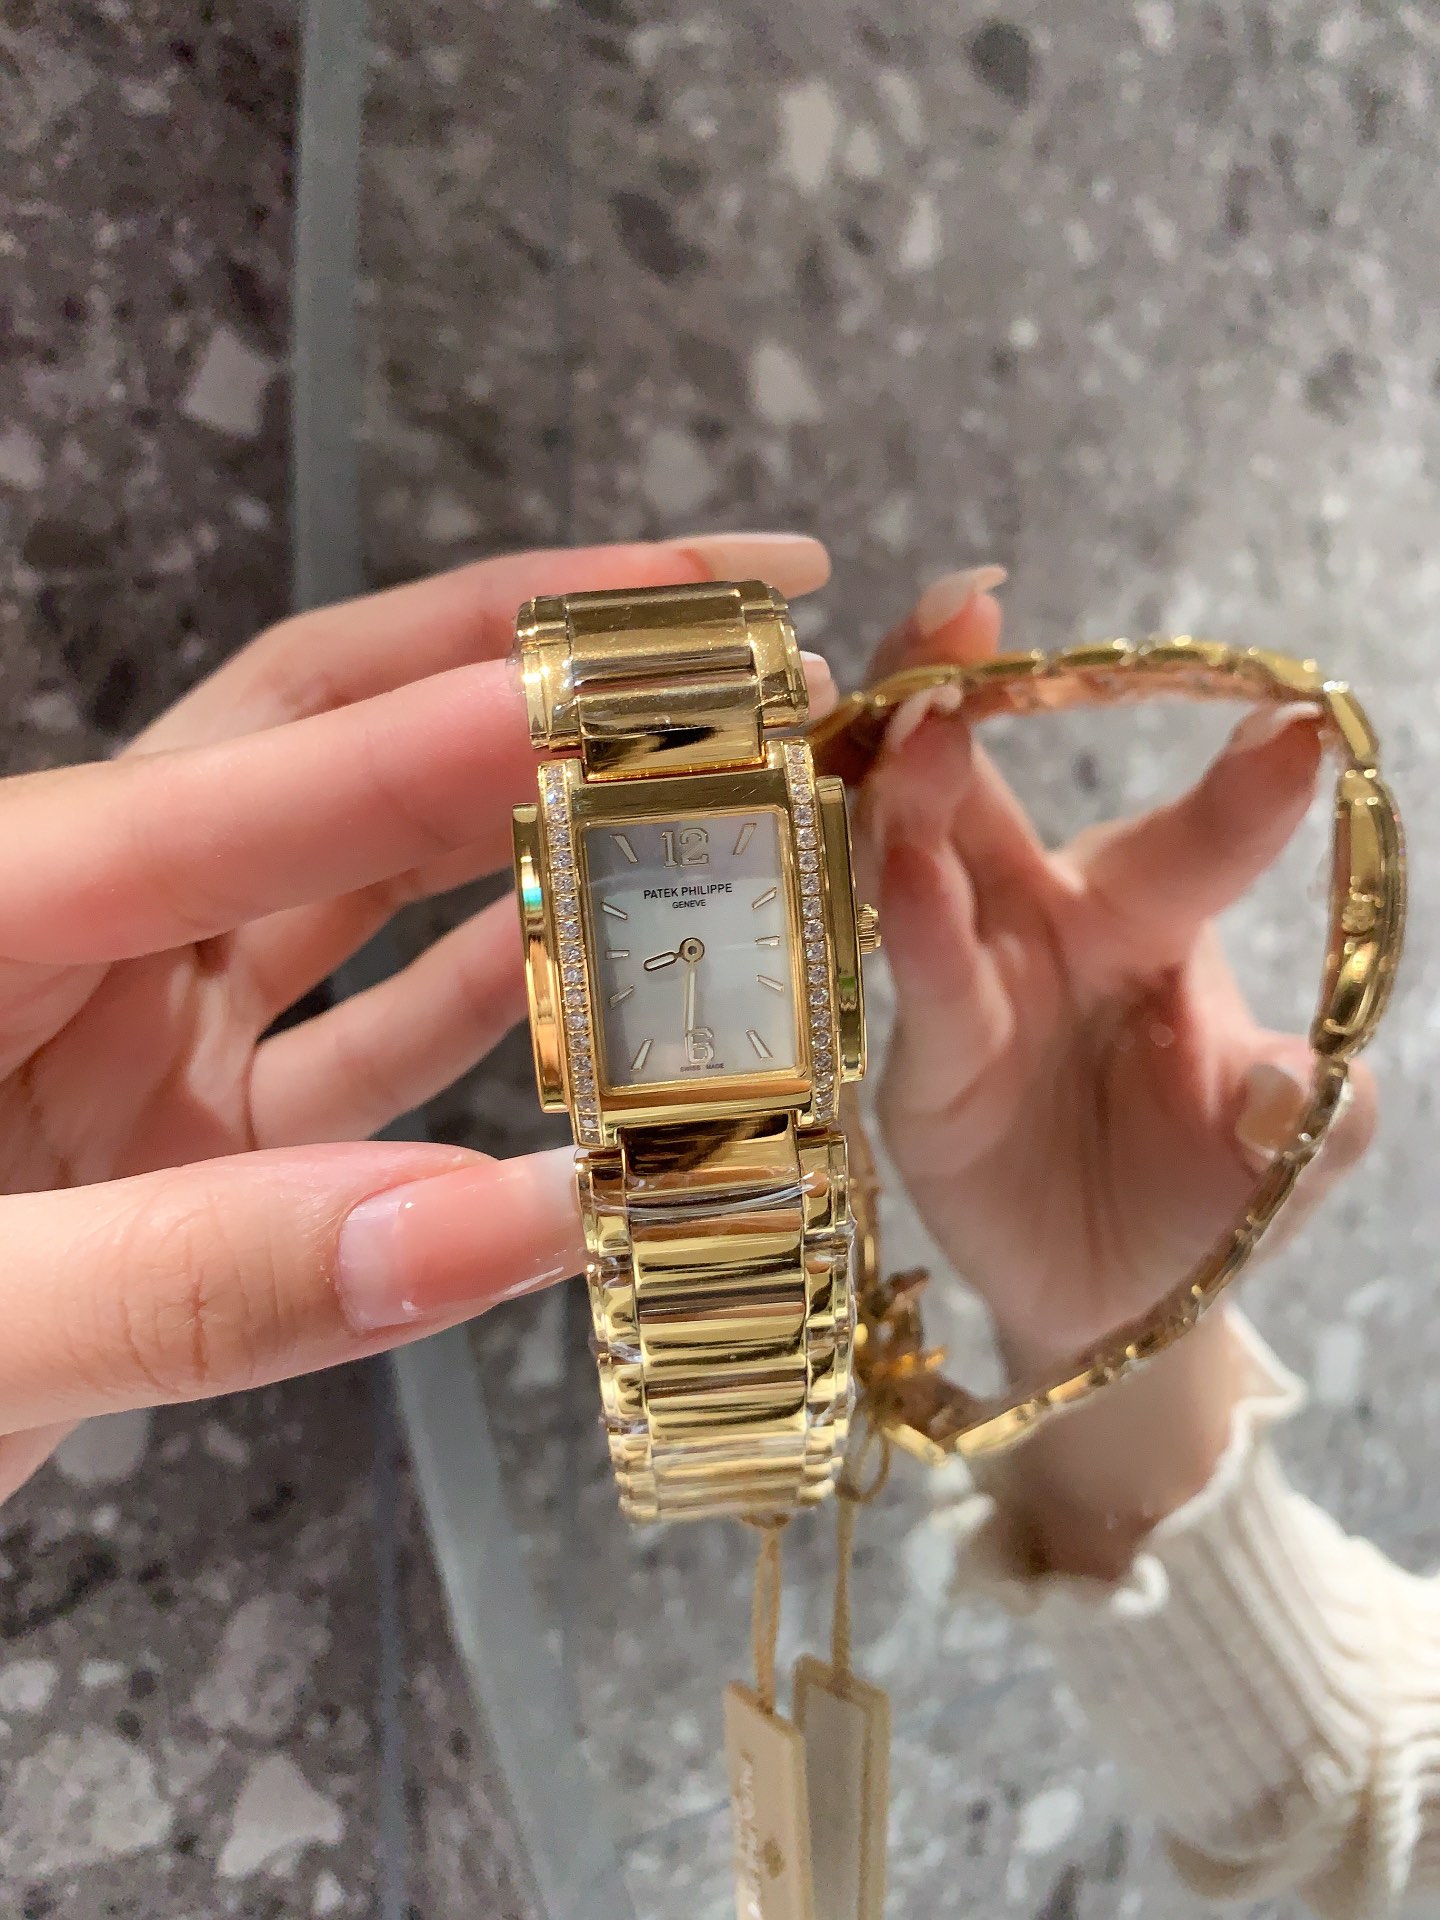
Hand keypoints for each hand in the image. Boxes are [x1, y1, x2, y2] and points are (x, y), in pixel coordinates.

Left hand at [0, 532, 832, 1503]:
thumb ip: (196, 1284)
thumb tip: (510, 1221)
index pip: (248, 784)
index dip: (454, 723)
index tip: (651, 659)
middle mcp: (77, 939)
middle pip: (322, 737)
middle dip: (522, 656)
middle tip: (722, 602)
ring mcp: (138, 1035)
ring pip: (367, 879)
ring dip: (534, 818)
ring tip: (708, 765)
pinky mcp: (186, 1138)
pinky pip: (362, 1044)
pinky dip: (485, 1008)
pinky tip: (603, 978)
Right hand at [863, 572, 1375, 1381]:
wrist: (1121, 1303)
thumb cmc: (1210, 1194)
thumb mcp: (1292, 1153)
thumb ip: (1310, 1111)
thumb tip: (1283, 1081)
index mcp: (1147, 915)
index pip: (1193, 835)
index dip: (1238, 784)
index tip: (1297, 727)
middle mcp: (1045, 923)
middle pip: (996, 786)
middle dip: (972, 690)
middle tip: (970, 608)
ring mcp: (976, 984)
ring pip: (926, 859)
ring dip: (918, 782)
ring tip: (926, 715)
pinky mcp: (925, 1065)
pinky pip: (924, 986)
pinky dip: (914, 925)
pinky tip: (906, 867)